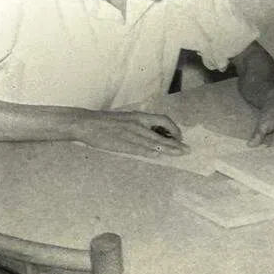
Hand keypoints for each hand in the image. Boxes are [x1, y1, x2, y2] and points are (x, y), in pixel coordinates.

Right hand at [69, 111, 188, 157]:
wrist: (87, 123)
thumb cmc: (105, 122)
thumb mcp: (125, 118)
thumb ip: (138, 125)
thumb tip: (150, 134)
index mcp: (138, 117)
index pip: (162, 120)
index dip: (173, 128)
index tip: (178, 137)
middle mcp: (137, 124)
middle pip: (161, 134)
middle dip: (175, 143)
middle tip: (186, 149)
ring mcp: (130, 134)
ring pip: (153, 143)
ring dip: (168, 149)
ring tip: (179, 154)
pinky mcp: (122, 143)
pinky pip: (139, 149)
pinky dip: (150, 153)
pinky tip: (158, 156)